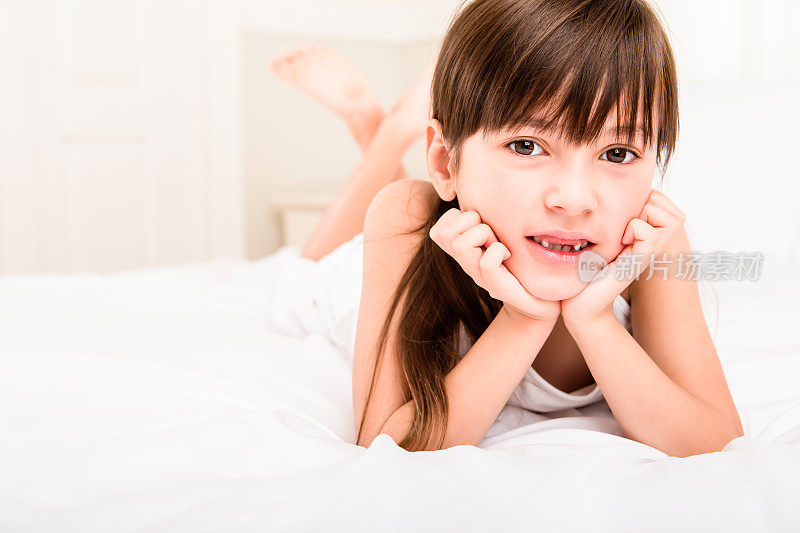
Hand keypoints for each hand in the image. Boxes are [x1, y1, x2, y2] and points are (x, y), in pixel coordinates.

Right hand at [429, 208, 560, 322]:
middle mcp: (464, 262)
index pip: (442, 224)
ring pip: (461, 242)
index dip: (462, 217)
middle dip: (472, 223)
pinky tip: (508, 257)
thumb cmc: (521, 263)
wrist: (539, 299)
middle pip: (445, 231)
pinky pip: (486, 261)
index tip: (483, 226)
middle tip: (492, 235)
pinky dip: (498, 252)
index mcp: (462, 249)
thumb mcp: (500, 232)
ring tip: (499, 244)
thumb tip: (478, 187)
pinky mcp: (494, 285)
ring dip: (484, 235)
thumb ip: (488, 214)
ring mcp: (476, 275)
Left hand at [560, 189, 686, 324]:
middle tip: (624, 225)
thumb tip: (612, 194)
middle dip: (645, 204)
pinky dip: (634, 229)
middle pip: (668, 207)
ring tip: (624, 234)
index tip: (621, 217)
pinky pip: (649, 232)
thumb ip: (611, 219)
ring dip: (643, 216)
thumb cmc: (585, 270)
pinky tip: (621, 242)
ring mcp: (650, 254)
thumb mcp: (600, 238)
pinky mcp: (640, 262)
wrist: (581, 304)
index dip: (643, 199)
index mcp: (644, 236)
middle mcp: (653, 245)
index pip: (660, 200)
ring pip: (670, 218)